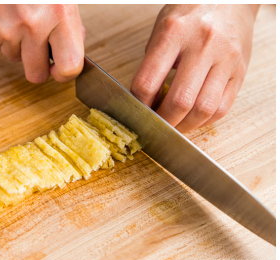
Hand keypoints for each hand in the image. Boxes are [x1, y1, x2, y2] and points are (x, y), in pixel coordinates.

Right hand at [0, 4, 85, 82]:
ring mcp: (3, 30)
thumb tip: (70, 51)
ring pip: (13, 59)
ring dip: (17, 46)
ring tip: (18, 18)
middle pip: (36, 74)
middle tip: (40, 50)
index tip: (62, 68)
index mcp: (59, 15)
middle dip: (39, 66)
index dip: (66, 72)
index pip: (68, 66)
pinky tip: (3, 15)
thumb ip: (69, 25)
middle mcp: (31, 25)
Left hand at [131, 4, 258, 131]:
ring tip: (173, 126)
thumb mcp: (161, 29)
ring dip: (185, 126)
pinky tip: (192, 118)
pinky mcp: (240, 71)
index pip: (148, 81)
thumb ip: (152, 62)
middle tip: (153, 128)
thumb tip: (142, 100)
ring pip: (204, 109)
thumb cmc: (190, 15)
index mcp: (174, 32)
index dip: (138, 105)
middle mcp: (202, 45)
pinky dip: (204, 120)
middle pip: (180, 100)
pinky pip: (223, 107)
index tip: (135, 112)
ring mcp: (226, 59)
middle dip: (163, 122)